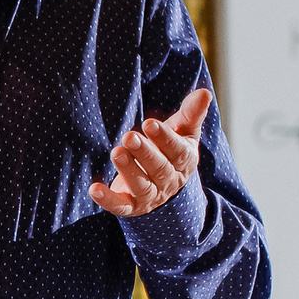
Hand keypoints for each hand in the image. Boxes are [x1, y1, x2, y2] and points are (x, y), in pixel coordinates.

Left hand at [88, 87, 210, 217]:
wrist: (161, 183)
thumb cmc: (170, 149)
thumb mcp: (183, 131)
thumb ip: (191, 114)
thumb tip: (205, 92)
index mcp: (184, 161)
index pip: (178, 151)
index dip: (165, 138)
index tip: (150, 123)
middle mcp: (169, 181)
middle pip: (159, 168)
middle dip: (144, 153)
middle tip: (129, 137)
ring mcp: (150, 196)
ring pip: (141, 186)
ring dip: (128, 170)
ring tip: (116, 152)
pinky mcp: (131, 206)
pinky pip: (120, 206)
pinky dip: (107, 200)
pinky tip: (94, 189)